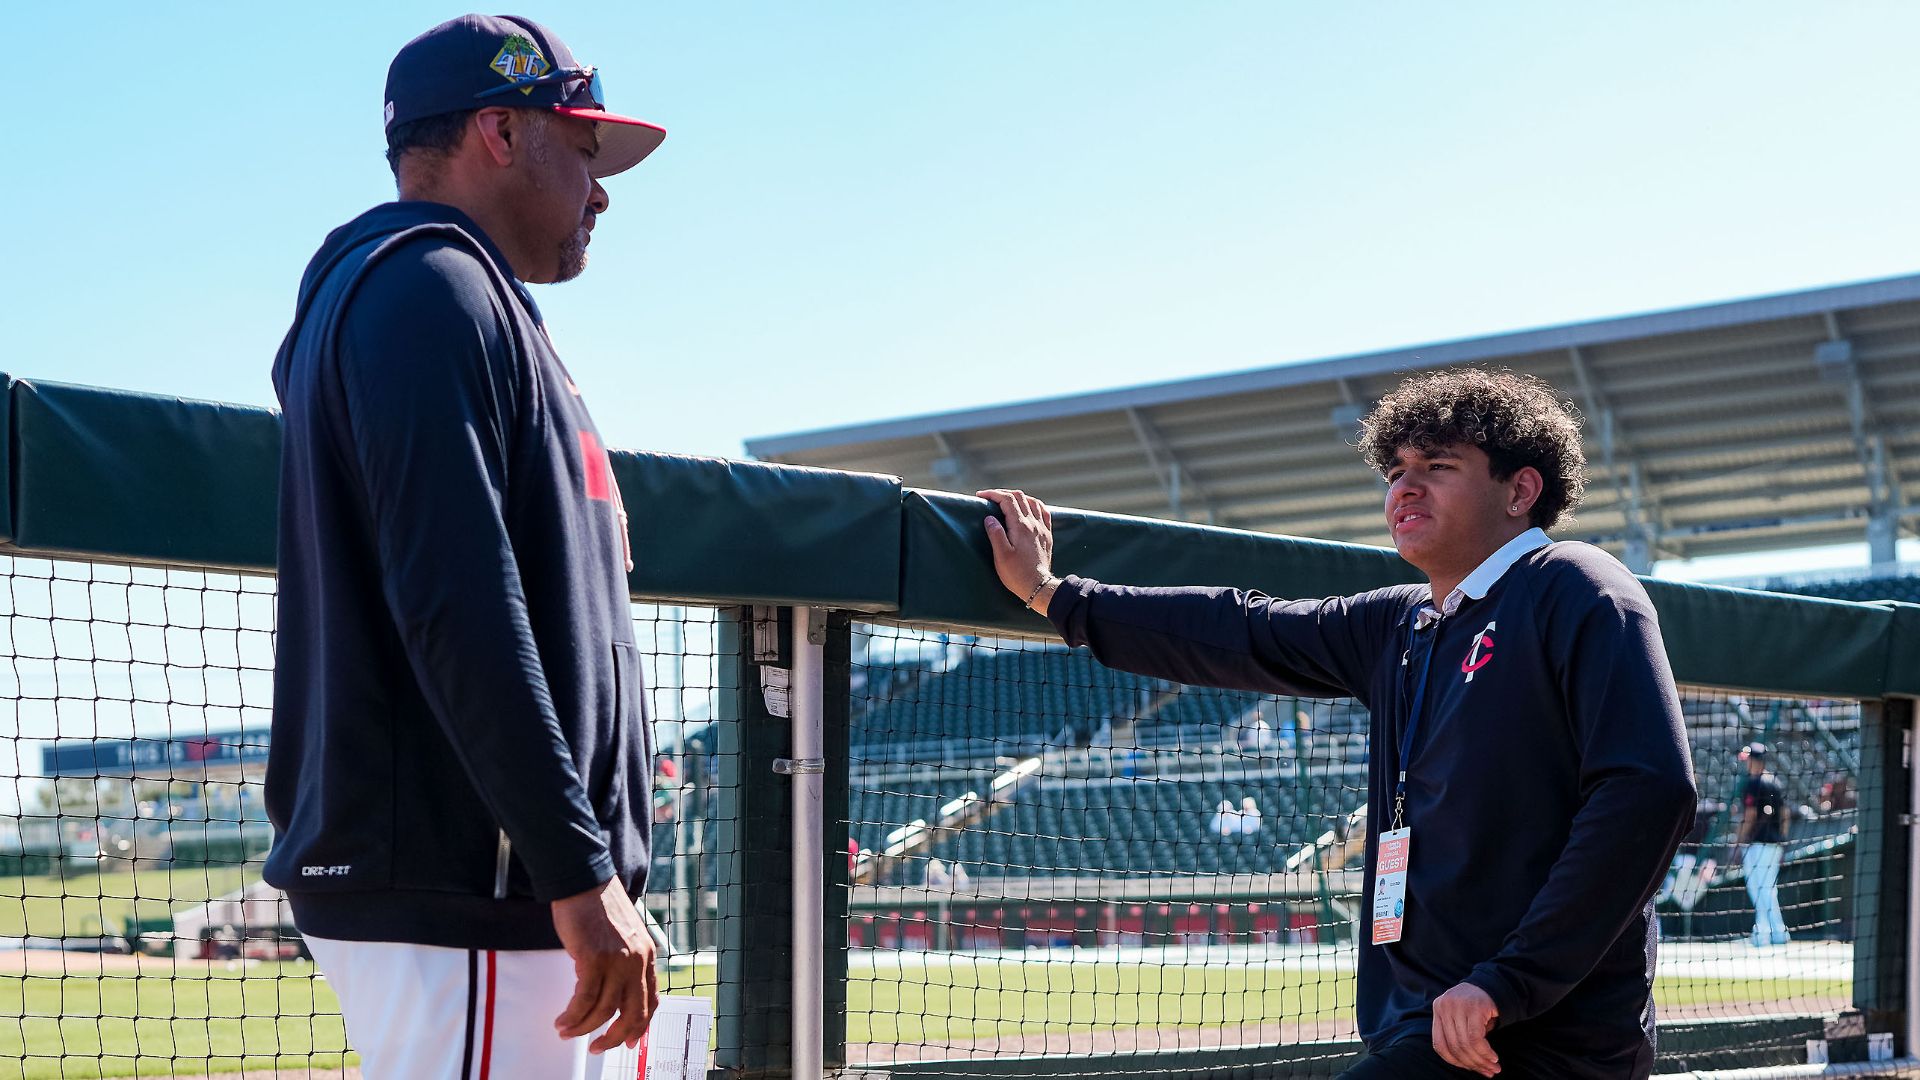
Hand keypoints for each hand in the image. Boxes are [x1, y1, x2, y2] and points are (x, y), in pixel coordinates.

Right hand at [552, 877, 659, 1053]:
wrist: (584, 882)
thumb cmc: (599, 907)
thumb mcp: (625, 936)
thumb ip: (626, 962)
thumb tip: (615, 992)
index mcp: (647, 956)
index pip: (651, 1001)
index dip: (640, 1026)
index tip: (628, 1042)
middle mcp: (636, 960)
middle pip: (632, 1014)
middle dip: (614, 1037)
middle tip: (597, 1048)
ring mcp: (616, 960)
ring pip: (603, 1011)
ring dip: (583, 1028)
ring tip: (567, 1031)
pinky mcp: (593, 959)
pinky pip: (583, 1000)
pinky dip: (572, 1016)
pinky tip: (562, 1021)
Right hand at [978, 489, 1056, 611]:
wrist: (1038, 586)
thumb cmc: (1017, 574)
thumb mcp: (1001, 556)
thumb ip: (996, 534)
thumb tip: (989, 518)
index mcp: (1021, 527)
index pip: (1007, 500)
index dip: (993, 494)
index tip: (981, 496)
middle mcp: (1033, 524)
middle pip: (1020, 497)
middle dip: (1003, 493)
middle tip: (990, 497)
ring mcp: (1042, 528)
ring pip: (1033, 501)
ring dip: (1018, 497)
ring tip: (1006, 501)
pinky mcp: (1047, 535)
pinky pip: (1043, 511)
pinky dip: (1033, 504)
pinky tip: (1028, 508)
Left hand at [1431, 981, 1499, 1075]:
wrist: (1494, 984)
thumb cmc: (1477, 1007)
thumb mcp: (1462, 1020)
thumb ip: (1460, 1039)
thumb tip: (1471, 1067)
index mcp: (1438, 1010)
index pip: (1439, 1044)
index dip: (1454, 1061)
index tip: (1470, 1069)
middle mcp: (1444, 1006)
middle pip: (1454, 1046)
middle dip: (1472, 1063)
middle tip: (1488, 1072)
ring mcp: (1457, 1006)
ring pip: (1465, 1044)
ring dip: (1481, 1060)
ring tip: (1493, 1067)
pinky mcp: (1474, 1007)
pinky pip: (1476, 1039)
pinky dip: (1485, 1052)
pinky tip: (1493, 1057)